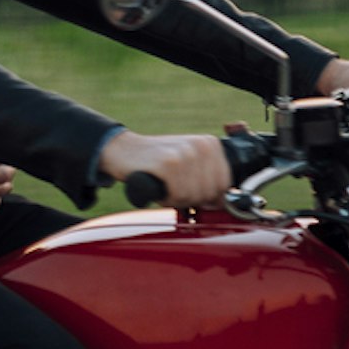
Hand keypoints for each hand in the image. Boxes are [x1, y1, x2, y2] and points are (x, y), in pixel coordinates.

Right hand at [99, 128, 229, 207]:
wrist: (124, 150)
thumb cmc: (158, 162)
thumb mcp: (190, 164)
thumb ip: (210, 179)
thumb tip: (225, 204)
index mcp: (211, 144)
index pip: (224, 185)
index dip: (208, 197)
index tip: (192, 192)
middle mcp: (201, 146)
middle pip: (210, 193)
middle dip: (191, 199)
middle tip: (175, 188)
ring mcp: (185, 153)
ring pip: (193, 196)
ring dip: (177, 199)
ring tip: (166, 185)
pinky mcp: (168, 163)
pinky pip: (177, 195)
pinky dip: (166, 198)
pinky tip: (159, 186)